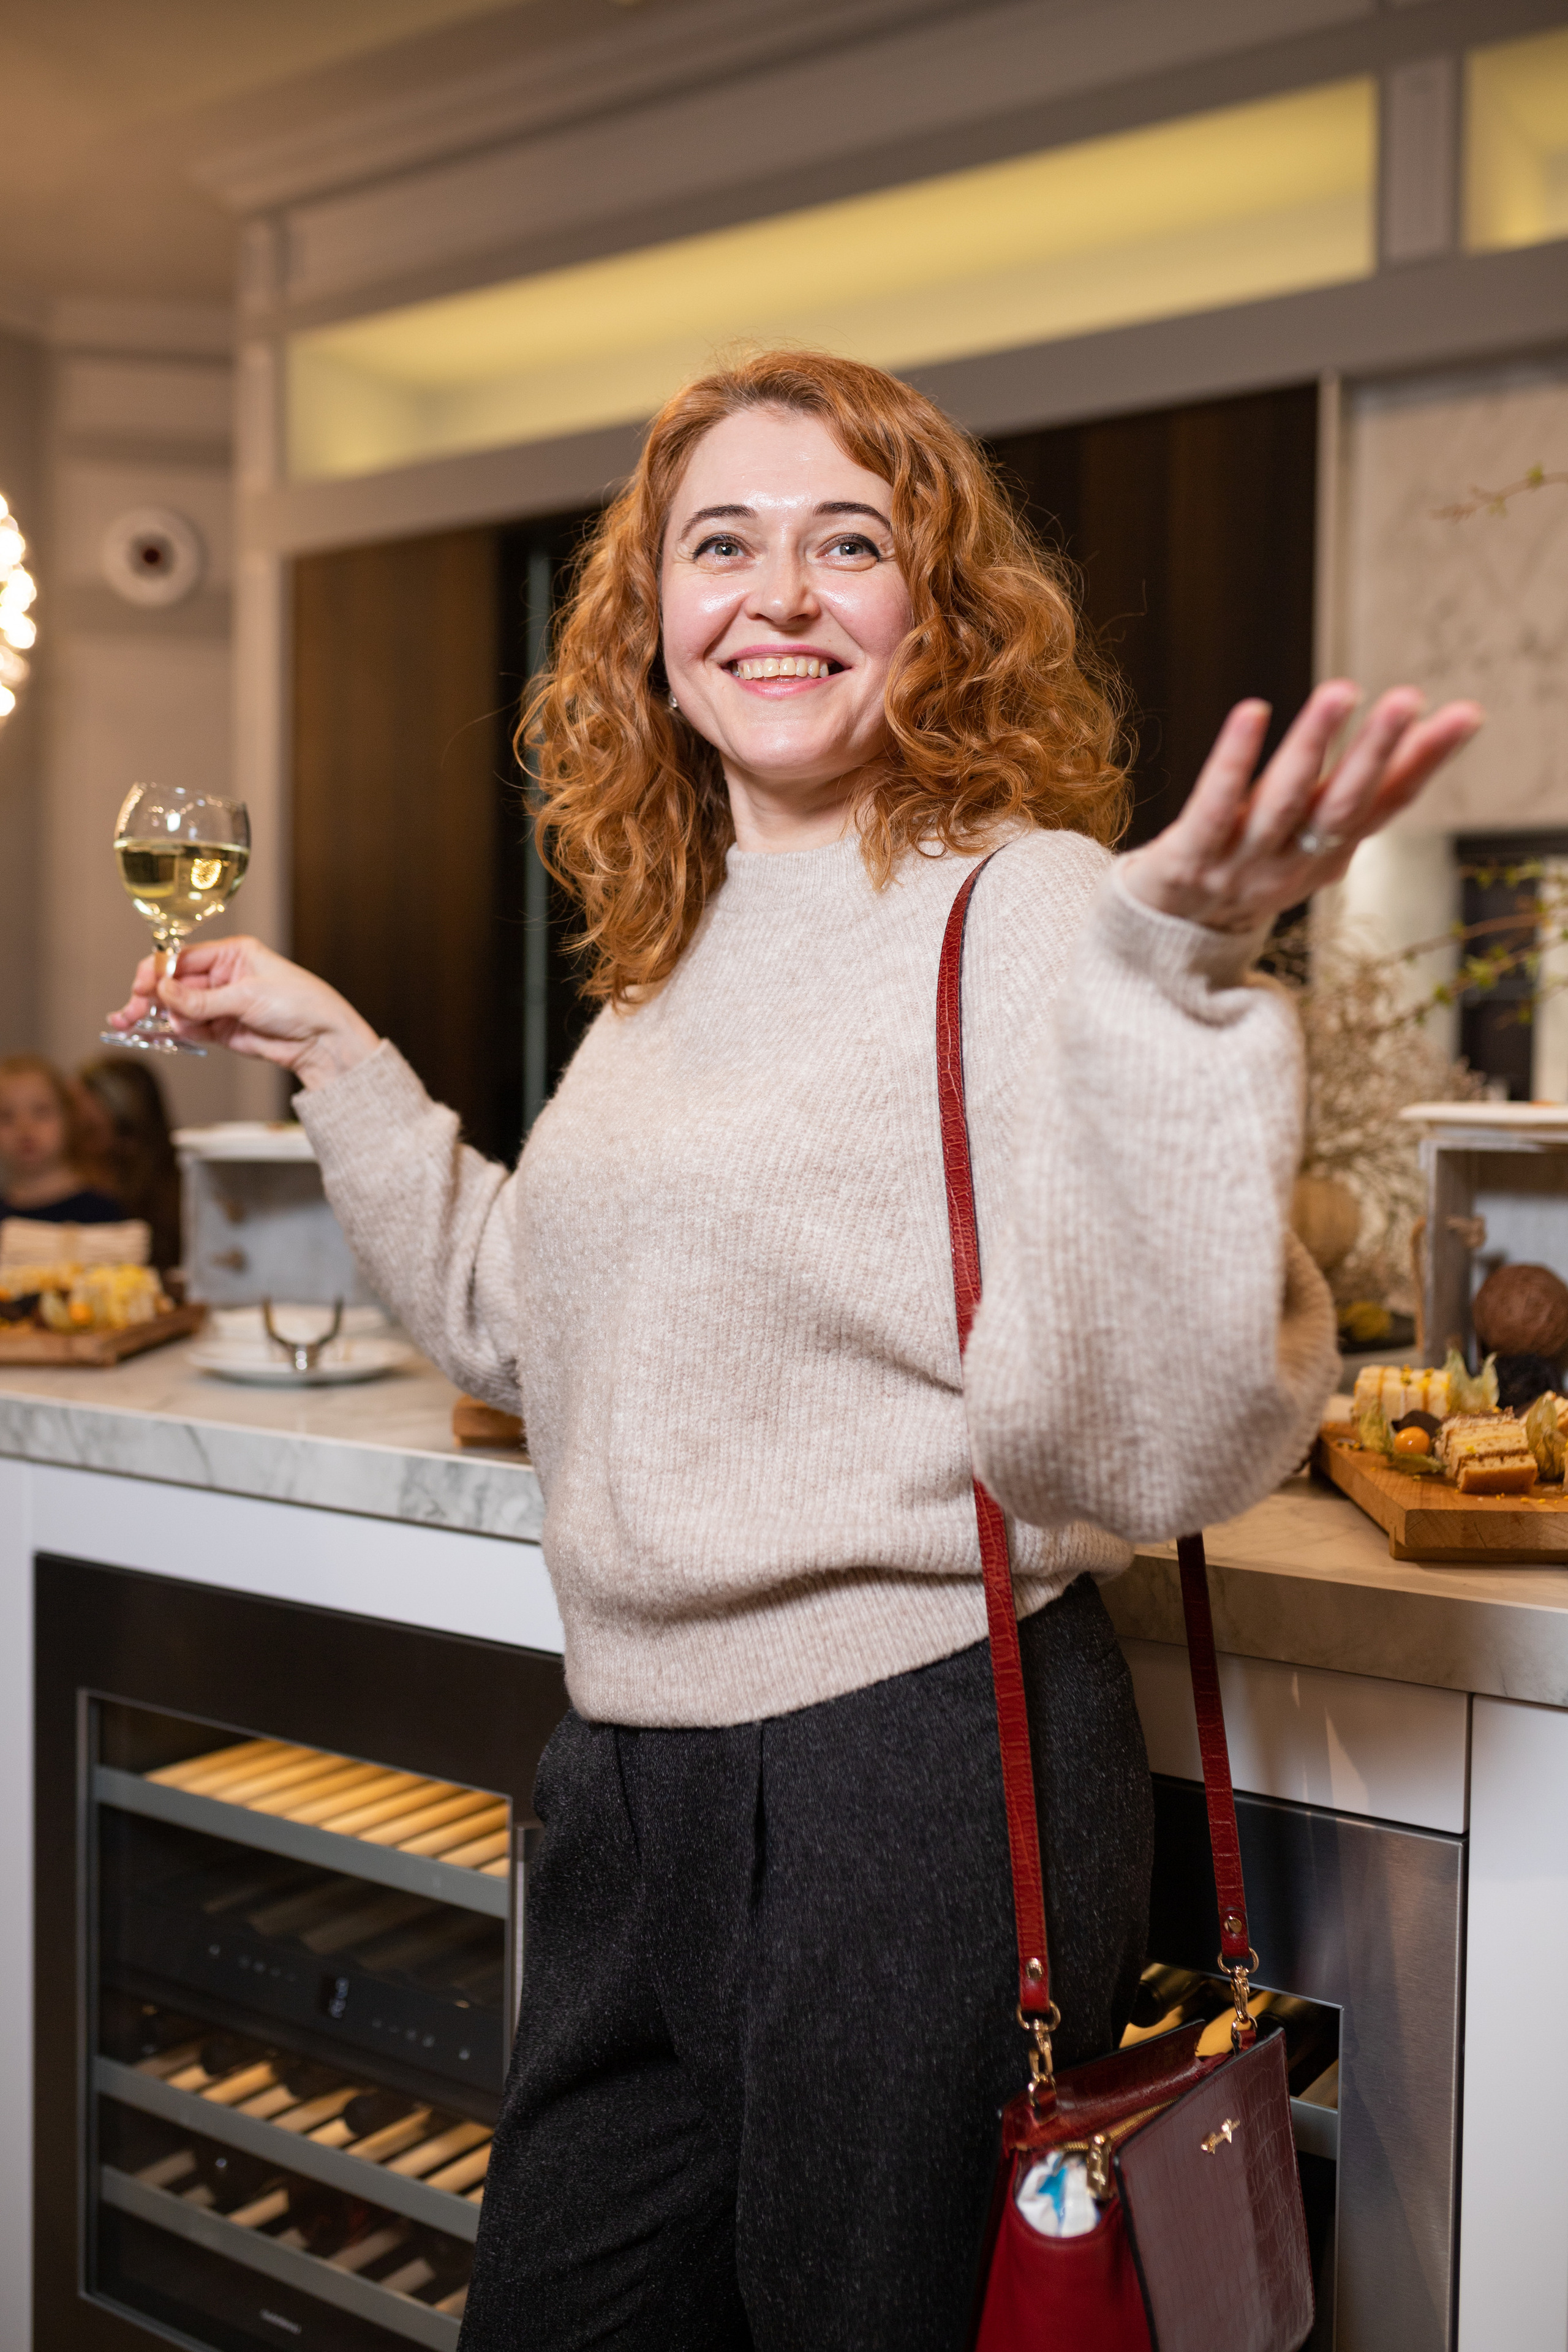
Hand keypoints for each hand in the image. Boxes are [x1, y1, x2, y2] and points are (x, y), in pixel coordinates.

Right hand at [106, 937, 379, 1090]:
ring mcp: (221, 1004)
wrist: (323, 1041)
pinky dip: (175, 1031)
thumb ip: (202, 999)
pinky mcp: (222, 1029)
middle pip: (175, 984)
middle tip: (130, 1011)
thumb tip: (164, 992)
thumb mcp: (248, 996)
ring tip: (138, 1024)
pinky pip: (190, 1027)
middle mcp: (224, 976)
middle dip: (151, 996)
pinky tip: (159, 1033)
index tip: (142, 986)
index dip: (158, 971)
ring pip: (179, 1007)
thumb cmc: (300, 1004)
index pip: (183, 958)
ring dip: (159, 1016)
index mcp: (232, 954)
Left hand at [1120, 681, 1483, 933]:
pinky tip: (1252, 711)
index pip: (1385, 805)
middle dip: (1377, 751)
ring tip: (1341, 692)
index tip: (1467, 713)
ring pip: (1283, 802)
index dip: (1426, 762)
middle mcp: (1291, 864)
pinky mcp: (1187, 861)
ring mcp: (1239, 866)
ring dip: (1313, 745)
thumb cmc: (1240, 870)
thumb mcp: (1305, 840)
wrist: (1161, 941)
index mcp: (1327, 856)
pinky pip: (1212, 807)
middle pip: (1342, 806)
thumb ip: (1354, 795)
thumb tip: (1416, 741)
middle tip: (1410, 698)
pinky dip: (1235, 760)